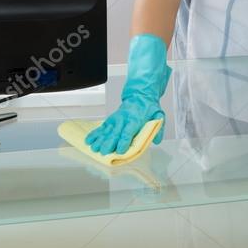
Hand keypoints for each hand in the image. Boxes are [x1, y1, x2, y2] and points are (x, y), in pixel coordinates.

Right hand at [85, 34, 171, 154]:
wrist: (140, 95)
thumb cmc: (148, 108)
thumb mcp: (158, 115)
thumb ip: (159, 128)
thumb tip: (157, 140)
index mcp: (135, 120)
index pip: (128, 132)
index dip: (124, 141)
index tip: (120, 150)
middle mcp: (123, 119)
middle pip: (115, 132)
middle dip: (109, 142)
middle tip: (104, 152)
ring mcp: (115, 119)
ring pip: (106, 130)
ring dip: (99, 140)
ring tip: (93, 148)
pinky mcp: (110, 119)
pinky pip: (101, 127)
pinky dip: (95, 133)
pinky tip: (89, 140)